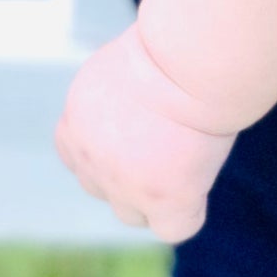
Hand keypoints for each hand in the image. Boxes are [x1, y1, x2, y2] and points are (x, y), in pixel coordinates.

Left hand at [53, 22, 237, 243]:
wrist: (187, 59)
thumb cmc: (168, 48)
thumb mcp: (122, 68)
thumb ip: (116, 102)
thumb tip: (138, 116)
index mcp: (76, 120)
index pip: (76, 155)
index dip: (107, 150)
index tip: (138, 131)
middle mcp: (90, 158)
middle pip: (103, 187)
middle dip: (130, 172)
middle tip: (169, 137)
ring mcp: (123, 185)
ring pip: (132, 213)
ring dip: (156, 195)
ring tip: (188, 156)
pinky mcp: (163, 200)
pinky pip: (173, 228)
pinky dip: (189, 211)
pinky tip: (200, 181)